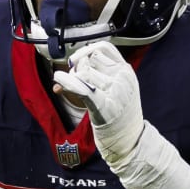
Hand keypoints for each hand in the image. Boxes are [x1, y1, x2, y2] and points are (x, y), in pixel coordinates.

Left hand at [51, 41, 145, 167]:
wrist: (130, 141)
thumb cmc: (118, 115)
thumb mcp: (115, 89)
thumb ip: (95, 76)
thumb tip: (62, 73)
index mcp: (126, 71)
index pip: (103, 48)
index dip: (87, 50)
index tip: (76, 59)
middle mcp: (123, 78)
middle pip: (90, 60)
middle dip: (77, 68)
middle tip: (74, 82)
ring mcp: (115, 92)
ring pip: (83, 74)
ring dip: (72, 80)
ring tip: (74, 91)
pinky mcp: (104, 106)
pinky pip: (82, 88)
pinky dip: (68, 82)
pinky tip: (59, 81)